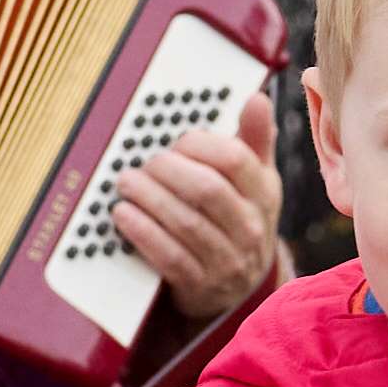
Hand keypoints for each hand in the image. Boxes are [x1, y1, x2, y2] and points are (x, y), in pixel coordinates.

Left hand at [113, 102, 286, 316]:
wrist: (240, 288)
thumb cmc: (240, 219)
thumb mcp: (256, 181)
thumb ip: (254, 140)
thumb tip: (256, 98)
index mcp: (264, 194)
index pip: (235, 160)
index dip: (199, 145)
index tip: (176, 142)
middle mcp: (250, 228)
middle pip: (207, 190)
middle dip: (168, 171)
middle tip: (144, 163)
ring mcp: (227, 261)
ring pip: (185, 223)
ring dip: (149, 199)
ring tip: (126, 183)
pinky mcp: (201, 286)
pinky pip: (170, 257)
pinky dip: (143, 233)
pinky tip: (123, 215)